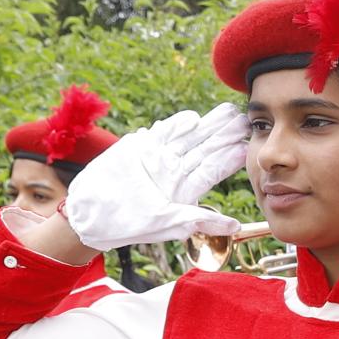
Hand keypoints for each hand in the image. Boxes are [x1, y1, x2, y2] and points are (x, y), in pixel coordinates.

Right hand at [63, 105, 252, 250]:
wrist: (91, 215)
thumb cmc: (129, 225)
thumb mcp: (168, 225)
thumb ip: (201, 221)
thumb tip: (235, 225)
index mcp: (183, 189)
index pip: (212, 169)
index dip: (230, 157)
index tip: (247, 145)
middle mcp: (173, 170)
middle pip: (204, 148)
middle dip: (224, 134)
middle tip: (244, 119)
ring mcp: (157, 157)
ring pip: (187, 137)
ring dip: (207, 125)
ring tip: (227, 112)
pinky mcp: (139, 147)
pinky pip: (161, 133)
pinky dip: (175, 125)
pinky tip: (193, 119)